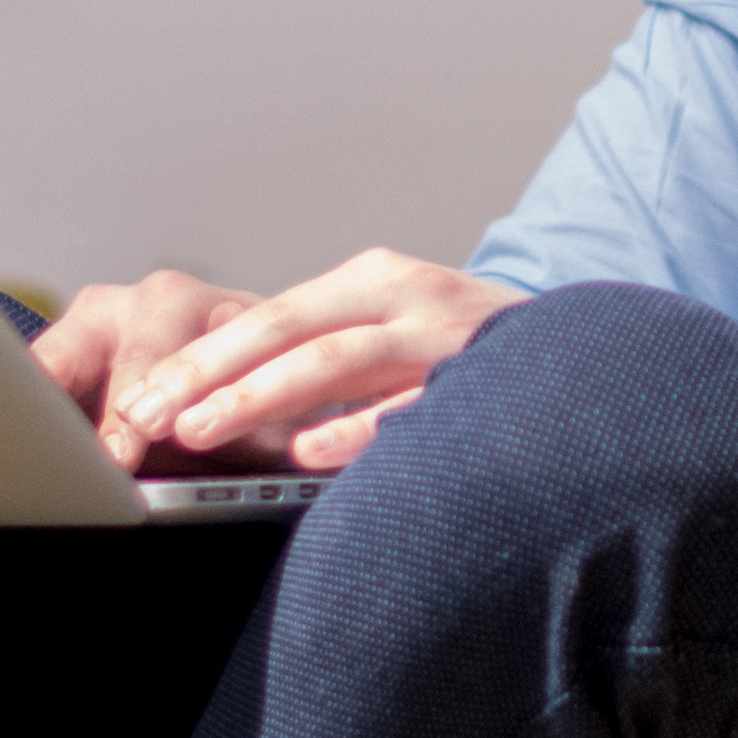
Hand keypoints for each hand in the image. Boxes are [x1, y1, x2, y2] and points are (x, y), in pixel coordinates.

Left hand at [41, 251, 515, 472]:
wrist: (597, 354)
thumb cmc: (476, 358)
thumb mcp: (398, 336)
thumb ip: (331, 358)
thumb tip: (230, 404)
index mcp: (374, 282)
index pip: (269, 317)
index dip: (200, 359)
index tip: (140, 400)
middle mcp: (404, 296)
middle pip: (285, 329)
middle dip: (208, 374)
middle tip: (146, 416)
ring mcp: (446, 335)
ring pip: (333, 359)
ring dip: (258, 397)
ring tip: (199, 430)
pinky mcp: (485, 378)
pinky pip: (410, 406)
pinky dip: (356, 429)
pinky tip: (308, 455)